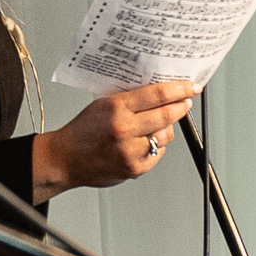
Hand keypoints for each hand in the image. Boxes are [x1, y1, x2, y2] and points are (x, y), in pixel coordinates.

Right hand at [34, 80, 195, 195]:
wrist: (65, 159)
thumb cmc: (83, 131)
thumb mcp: (103, 104)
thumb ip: (131, 100)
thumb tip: (162, 94)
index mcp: (116, 108)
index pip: (157, 95)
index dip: (179, 89)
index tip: (190, 87)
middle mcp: (124, 130)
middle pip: (167, 115)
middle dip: (181, 106)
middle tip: (186, 102)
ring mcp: (130, 151)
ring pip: (165, 136)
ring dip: (166, 128)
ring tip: (155, 126)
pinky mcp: (134, 169)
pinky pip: (158, 154)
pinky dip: (155, 147)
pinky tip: (144, 143)